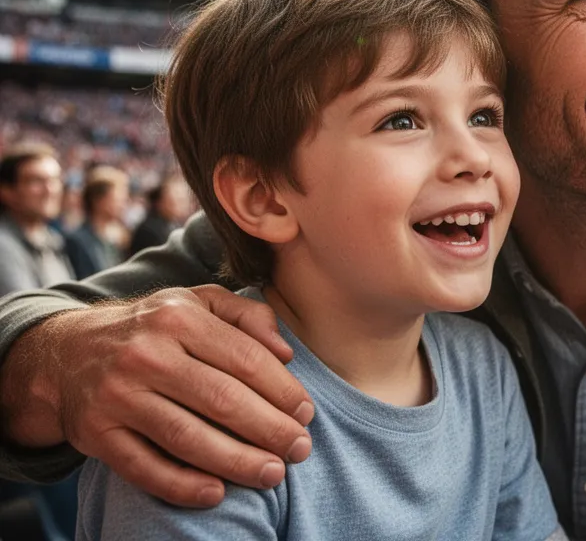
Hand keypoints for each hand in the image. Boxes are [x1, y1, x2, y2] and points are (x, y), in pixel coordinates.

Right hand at [3, 285, 313, 506]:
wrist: (67, 351)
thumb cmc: (154, 327)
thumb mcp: (198, 302)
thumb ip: (248, 316)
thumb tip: (286, 352)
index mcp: (179, 318)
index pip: (245, 359)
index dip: (282, 390)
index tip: (307, 414)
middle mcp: (147, 354)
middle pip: (222, 400)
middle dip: (269, 429)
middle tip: (300, 450)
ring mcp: (118, 395)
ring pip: (187, 437)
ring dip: (236, 461)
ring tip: (272, 474)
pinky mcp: (96, 433)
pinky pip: (143, 467)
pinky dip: (180, 485)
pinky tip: (216, 494)